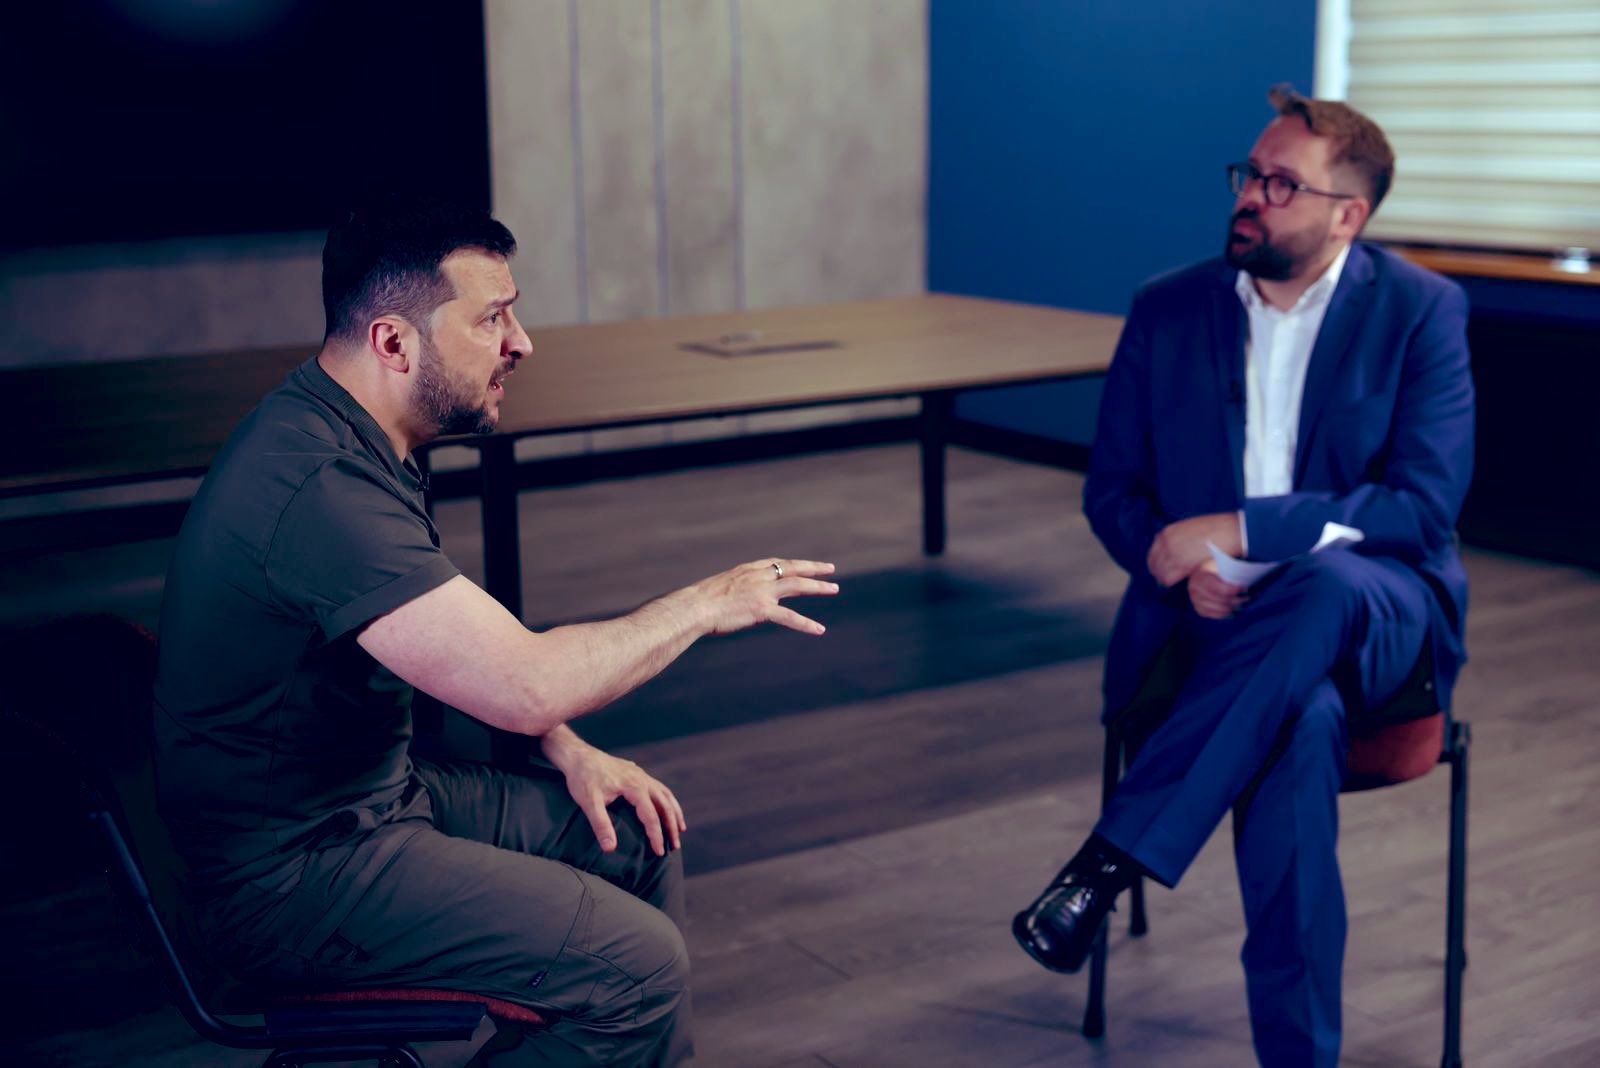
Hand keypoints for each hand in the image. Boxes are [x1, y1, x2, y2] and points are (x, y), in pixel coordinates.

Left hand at [542, 728, 685, 855]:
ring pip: (665, 795)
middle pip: (665, 805)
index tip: (659, 853)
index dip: (656, 835)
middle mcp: (642, 779)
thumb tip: (610, 849)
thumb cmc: (582, 778)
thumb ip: (601, 825)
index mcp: (635, 787)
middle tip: (675, 846)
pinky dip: (667, 800)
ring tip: (680, 829)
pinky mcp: (636, 773)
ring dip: (674, 812)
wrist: (578, 755)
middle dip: (671, 826)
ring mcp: (641, 775)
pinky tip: (667, 808)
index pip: (651, 816)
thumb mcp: (589, 803)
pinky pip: (659, 788)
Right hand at [685, 558, 838, 636]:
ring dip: (818, 587)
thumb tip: (736, 599)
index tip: (804, 565)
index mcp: (747, 570)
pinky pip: (790, 617)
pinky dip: (806, 624)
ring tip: (834, 588)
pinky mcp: (762, 609)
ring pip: (798, 585)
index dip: (793, 564)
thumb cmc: (700, 602)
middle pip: (793, 568)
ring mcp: (762, 592)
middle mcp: (758, 576)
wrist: (694, 607)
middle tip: (830, 570)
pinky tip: (819, 630)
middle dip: (813, 568)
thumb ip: (734, 591)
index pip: (776, 563)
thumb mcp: (719, 589)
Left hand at [1147, 513, 1242, 587]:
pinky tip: (1178, 583)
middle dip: (1160, 572)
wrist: (1229, 532)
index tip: (1164, 569)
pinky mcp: (1181, 564)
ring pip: (1159, 573)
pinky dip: (1171, 582)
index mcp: (1168, 532)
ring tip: (1175, 582)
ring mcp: (1172, 552)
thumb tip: (1173, 549)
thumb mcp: (1191, 528)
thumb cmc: (1216, 530)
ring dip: (1165, 578)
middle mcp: (1166, 541)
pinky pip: (1167, 578)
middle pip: (1153, 564)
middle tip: (1169, 579)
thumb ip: (1179, 537)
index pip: (1153, 553)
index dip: (1157, 563)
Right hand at [1187, 558, 1248, 618]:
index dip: (1234, 590)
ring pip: (1220, 609)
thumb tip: (1246, 555)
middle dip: (1237, 600)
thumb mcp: (1221, 559)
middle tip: (1248, 598)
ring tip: (1243, 604)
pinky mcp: (1199, 610)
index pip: (1220, 588)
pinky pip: (1216, 615)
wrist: (1199, 574)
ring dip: (1234, 607)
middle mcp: (1196, 590)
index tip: (1246, 589)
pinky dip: (1226, 614)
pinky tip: (1234, 610)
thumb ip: (1233, 556)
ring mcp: (1196, 601)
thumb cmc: (1214, 567)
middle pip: (1222, 600)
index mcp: (1201, 577)